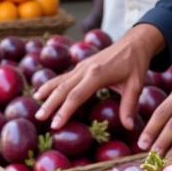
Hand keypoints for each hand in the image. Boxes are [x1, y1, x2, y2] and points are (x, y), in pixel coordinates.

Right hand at [34, 23, 163, 130]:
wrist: (134, 43)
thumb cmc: (135, 64)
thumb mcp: (135, 85)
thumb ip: (129, 106)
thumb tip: (129, 127)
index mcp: (97, 74)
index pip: (76, 96)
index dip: (64, 111)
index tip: (55, 125)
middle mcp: (85, 69)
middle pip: (63, 88)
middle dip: (50, 104)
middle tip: (39, 118)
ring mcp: (81, 66)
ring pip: (59, 81)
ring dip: (46, 93)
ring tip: (35, 106)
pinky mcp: (80, 66)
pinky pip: (62, 77)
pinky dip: (51, 85)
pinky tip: (42, 93)